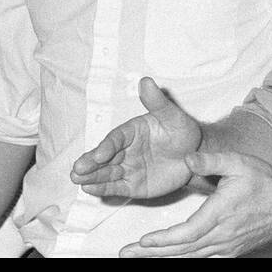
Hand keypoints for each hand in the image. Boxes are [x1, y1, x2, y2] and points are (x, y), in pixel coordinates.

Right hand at [71, 77, 202, 198]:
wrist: (194, 155)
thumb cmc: (181, 131)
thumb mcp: (172, 115)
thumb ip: (157, 102)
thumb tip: (145, 81)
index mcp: (131, 131)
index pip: (116, 139)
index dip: (107, 146)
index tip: (100, 154)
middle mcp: (125, 150)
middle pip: (105, 157)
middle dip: (90, 163)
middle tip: (76, 169)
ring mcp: (128, 168)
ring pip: (107, 173)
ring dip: (91, 176)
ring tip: (76, 179)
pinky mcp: (132, 185)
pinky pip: (117, 187)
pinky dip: (103, 189)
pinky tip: (89, 190)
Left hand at [119, 151, 271, 257]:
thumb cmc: (266, 183)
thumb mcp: (239, 163)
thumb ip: (211, 160)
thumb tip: (186, 158)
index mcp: (220, 215)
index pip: (186, 234)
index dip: (162, 241)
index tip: (142, 242)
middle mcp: (222, 237)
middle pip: (182, 251)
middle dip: (151, 254)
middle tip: (125, 253)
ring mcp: (227, 248)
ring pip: (190, 259)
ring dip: (163, 258)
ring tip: (139, 257)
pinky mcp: (230, 251)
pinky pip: (202, 260)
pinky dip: (182, 260)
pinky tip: (168, 259)